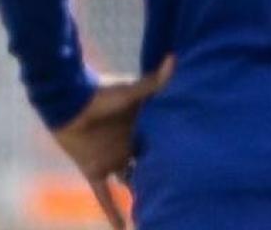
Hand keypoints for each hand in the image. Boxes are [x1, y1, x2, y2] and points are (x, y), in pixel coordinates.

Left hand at [51, 56, 174, 229]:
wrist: (67, 102)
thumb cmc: (101, 92)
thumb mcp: (132, 90)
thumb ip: (155, 81)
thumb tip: (176, 57)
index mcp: (145, 126)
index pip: (167, 140)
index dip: (181, 149)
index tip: (203, 157)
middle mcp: (133, 144)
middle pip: (154, 163)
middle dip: (167, 174)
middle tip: (191, 190)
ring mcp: (114, 159)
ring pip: (133, 182)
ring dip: (145, 194)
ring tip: (165, 209)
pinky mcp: (95, 169)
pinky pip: (105, 196)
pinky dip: (113, 212)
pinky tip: (123, 229)